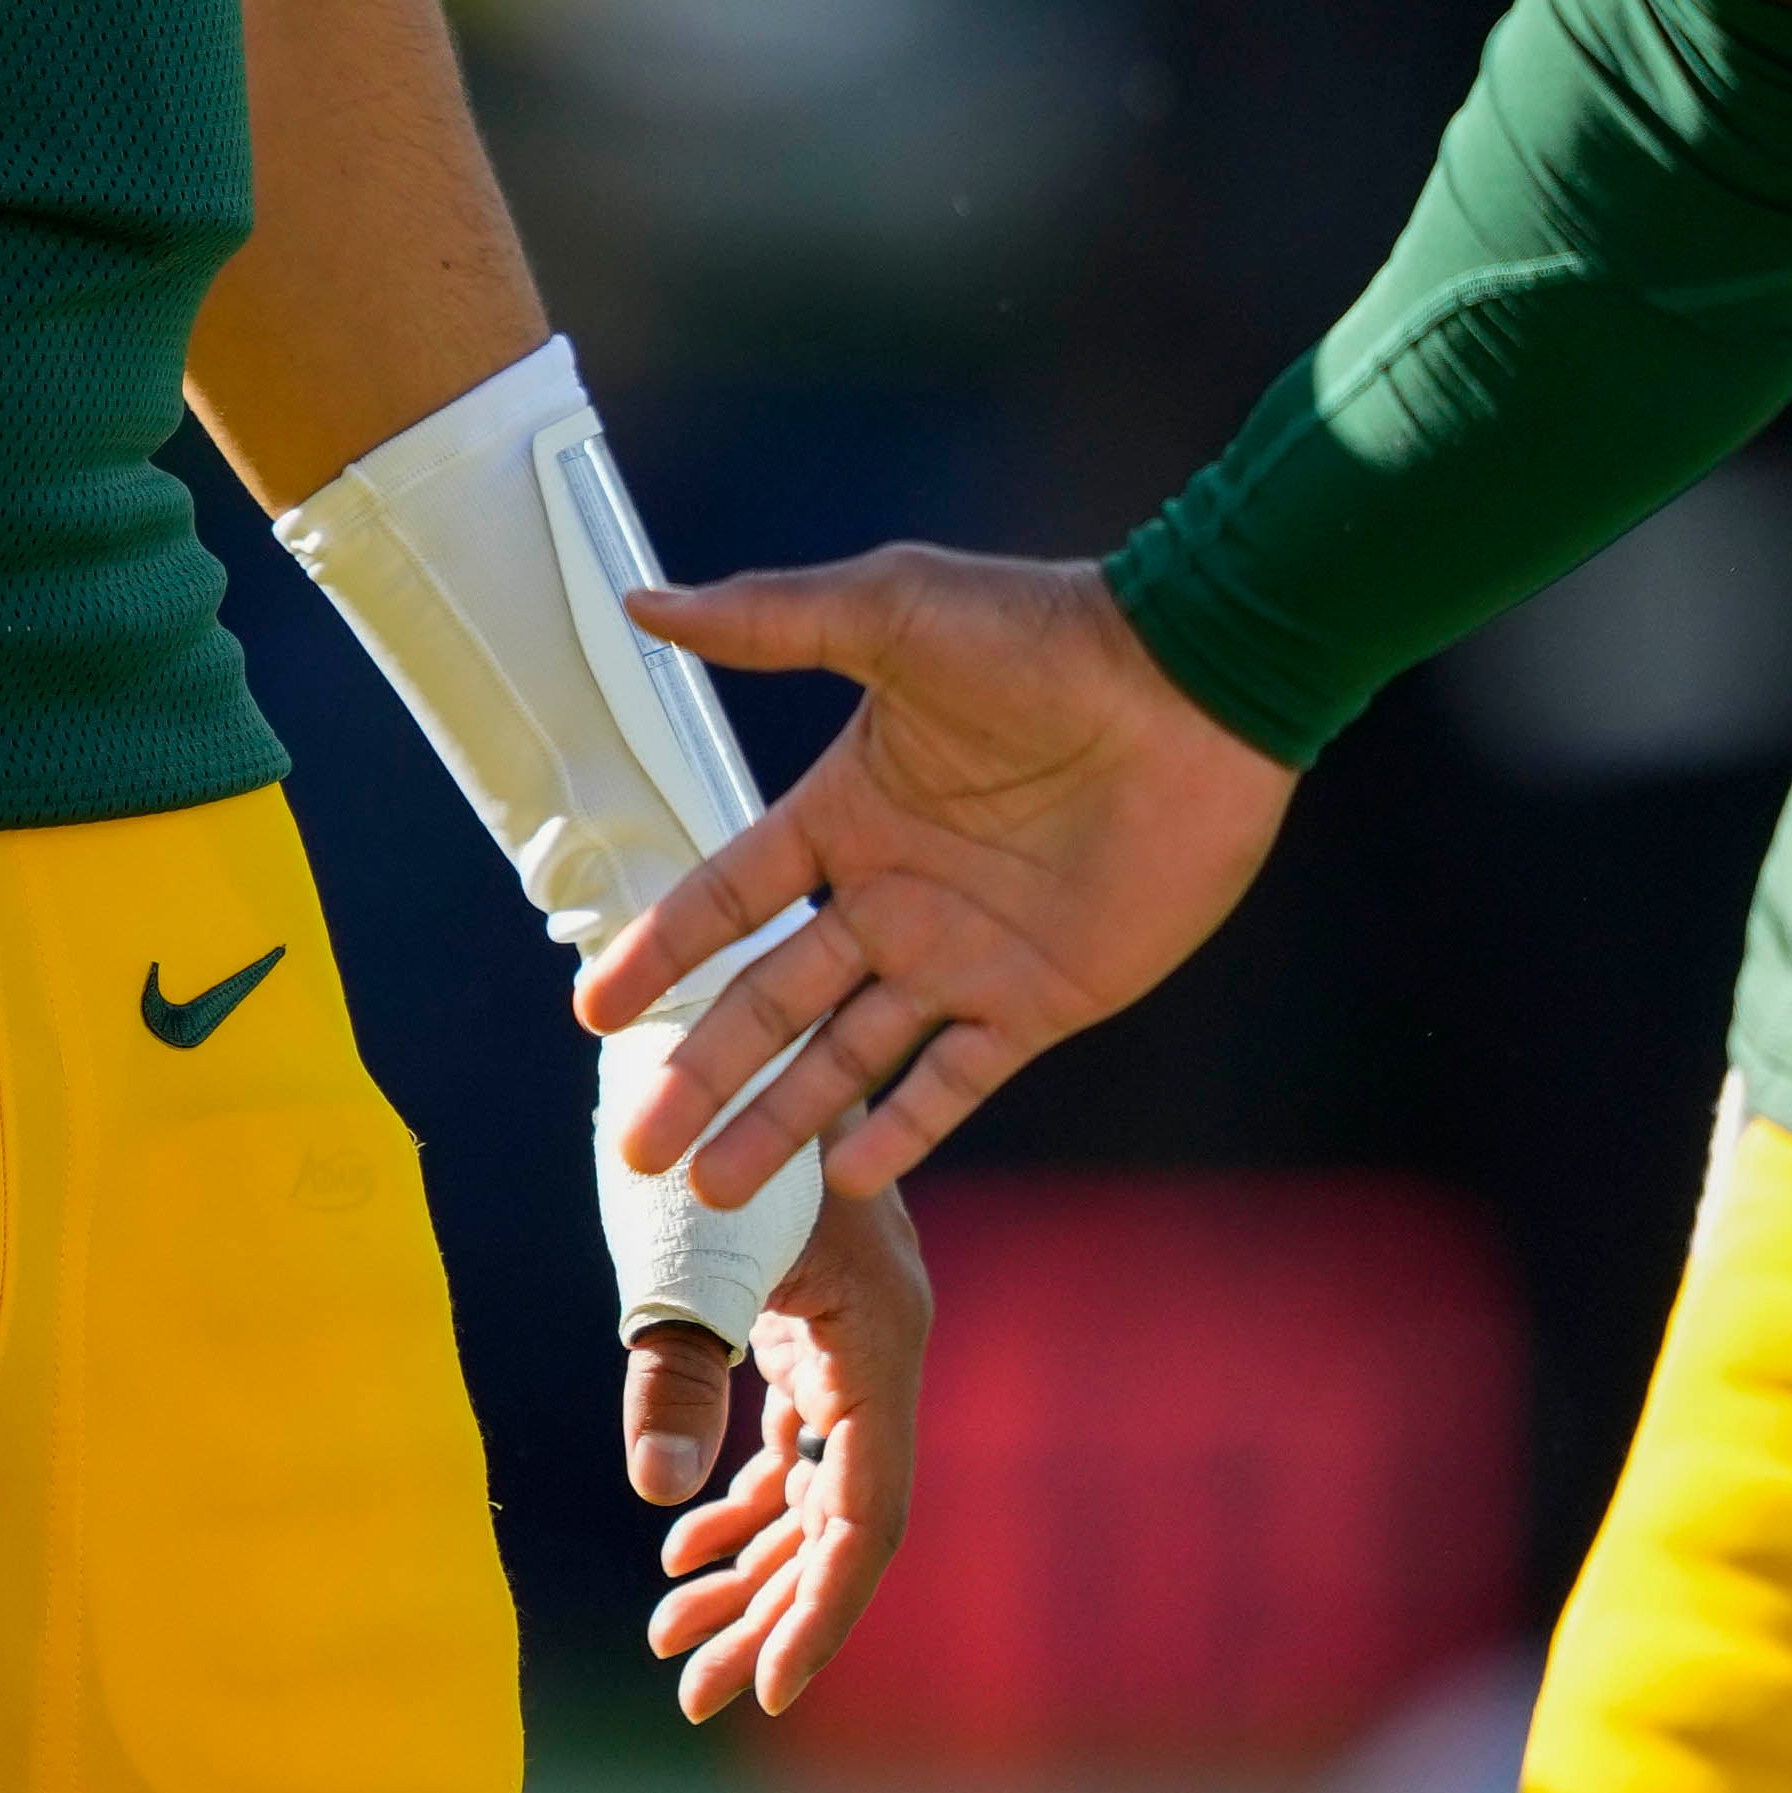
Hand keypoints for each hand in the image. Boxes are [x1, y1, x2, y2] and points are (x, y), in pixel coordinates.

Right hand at [574, 550, 1298, 1203]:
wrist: (1196, 688)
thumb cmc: (1046, 634)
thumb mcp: (894, 611)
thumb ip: (769, 621)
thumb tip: (641, 604)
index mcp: (849, 811)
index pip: (729, 898)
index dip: (661, 953)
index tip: (595, 1014)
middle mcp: (893, 894)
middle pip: (772, 1002)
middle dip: (702, 1075)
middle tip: (639, 1148)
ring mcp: (963, 955)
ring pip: (848, 1058)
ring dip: (780, 1122)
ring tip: (715, 1189)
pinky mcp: (1040, 999)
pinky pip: (956, 1080)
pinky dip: (903, 1131)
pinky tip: (847, 1180)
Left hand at [629, 1175, 926, 1720]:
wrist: (697, 1014)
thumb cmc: (690, 1128)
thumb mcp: (678, 1255)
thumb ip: (673, 1373)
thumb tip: (662, 1497)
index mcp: (881, 1335)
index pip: (866, 1512)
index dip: (821, 1612)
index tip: (769, 1694)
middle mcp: (881, 1345)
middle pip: (840, 1518)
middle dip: (770, 1609)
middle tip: (693, 1691)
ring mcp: (846, 1335)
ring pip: (814, 1487)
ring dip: (748, 1564)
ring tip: (672, 1634)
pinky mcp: (805, 1323)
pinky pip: (789, 1442)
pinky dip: (741, 1498)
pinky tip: (684, 1548)